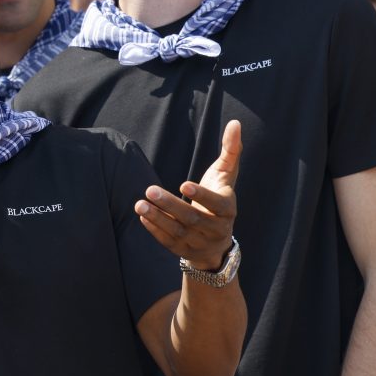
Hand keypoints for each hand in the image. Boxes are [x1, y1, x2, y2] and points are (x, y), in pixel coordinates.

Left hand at [135, 119, 241, 269]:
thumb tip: (235, 122)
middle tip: (150, 189)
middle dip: (170, 205)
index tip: (183, 184)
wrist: (217, 241)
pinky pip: (169, 243)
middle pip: (193, 218)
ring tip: (140, 204)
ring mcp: (201, 243)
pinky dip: (155, 231)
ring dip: (158, 218)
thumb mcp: (226, 175)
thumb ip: (231, 150)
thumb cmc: (220, 198)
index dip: (201, 195)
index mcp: (228, 209)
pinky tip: (142, 216)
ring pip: (179, 232)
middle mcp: (217, 230)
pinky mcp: (186, 252)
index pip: (217, 205)